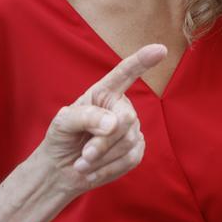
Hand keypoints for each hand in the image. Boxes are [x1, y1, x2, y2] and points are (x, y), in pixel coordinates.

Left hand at [35, 44, 165, 194]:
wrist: (61, 170)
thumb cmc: (61, 139)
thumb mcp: (63, 123)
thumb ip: (85, 117)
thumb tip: (114, 123)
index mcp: (103, 92)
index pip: (125, 73)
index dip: (142, 61)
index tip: (160, 49)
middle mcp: (120, 107)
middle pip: (126, 119)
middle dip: (103, 141)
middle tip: (84, 155)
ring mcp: (131, 129)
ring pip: (128, 142)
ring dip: (102, 158)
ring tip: (82, 164)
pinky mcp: (135, 151)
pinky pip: (130, 159)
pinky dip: (108, 169)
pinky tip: (92, 172)